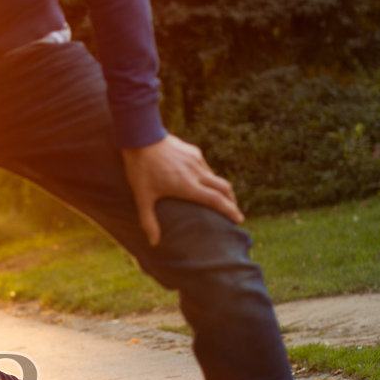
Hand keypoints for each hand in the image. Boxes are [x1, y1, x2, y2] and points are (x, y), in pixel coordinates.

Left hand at [121, 135, 242, 247]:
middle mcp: (197, 173)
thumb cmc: (140, 169)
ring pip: (215, 177)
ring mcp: (196, 160)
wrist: (141, 137)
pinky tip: (202, 182)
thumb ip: (148, 221)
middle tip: (235, 213)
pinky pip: (206, 168)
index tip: (239, 219)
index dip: (230, 211)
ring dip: (220, 189)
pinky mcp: (194, 152)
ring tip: (219, 200)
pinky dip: (209, 178)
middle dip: (232, 202)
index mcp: (187, 186)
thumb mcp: (142, 197)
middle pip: (224, 188)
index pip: (216, 200)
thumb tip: (153, 243)